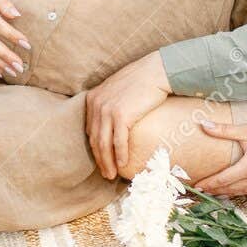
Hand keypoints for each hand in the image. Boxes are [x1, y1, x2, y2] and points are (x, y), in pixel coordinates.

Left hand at [85, 52, 170, 180]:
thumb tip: (112, 122)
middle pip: (95, 139)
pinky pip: (118, 141)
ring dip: (108, 162)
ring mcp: (107, 110)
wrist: (155, 71)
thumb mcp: (117, 90)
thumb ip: (109, 104)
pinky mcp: (121, 115)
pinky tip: (123, 164)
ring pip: (104, 143)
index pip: (90, 130)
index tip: (102, 160)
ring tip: (112, 175)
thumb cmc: (141, 80)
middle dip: (100, 160)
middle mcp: (96, 104)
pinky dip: (120, 155)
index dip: (95, 148)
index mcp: (93, 98)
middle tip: (106, 174)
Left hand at [193, 111, 246, 196]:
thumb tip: (202, 123)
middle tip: (202, 191)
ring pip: (242, 193)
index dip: (209, 184)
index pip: (223, 180)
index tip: (197, 186)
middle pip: (231, 189)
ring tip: (215, 193)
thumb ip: (223, 130)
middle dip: (215, 191)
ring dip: (228, 194)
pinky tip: (236, 191)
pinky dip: (244, 192)